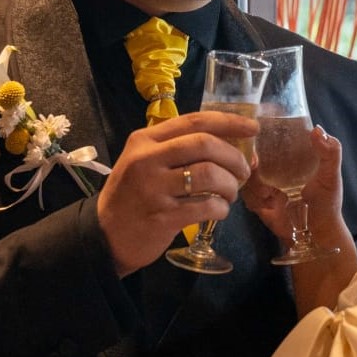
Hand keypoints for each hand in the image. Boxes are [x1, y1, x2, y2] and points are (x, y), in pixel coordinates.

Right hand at [96, 111, 258, 272]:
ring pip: (209, 175)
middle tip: (243, 170)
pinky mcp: (163, 216)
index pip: (194, 121)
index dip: (228, 122)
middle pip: (205, 145)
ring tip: (230, 194)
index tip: (252, 128)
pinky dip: (221, 209)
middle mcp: (147, 159)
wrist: (104, 235)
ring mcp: (154, 188)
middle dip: (234, 157)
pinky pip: (206, 206)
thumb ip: (178, 150)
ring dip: (230, 185)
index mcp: (145, 140)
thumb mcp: (144, 162)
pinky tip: (219, 211)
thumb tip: (231, 145)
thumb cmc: (132, 195)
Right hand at [243, 125, 343, 240]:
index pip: (269, 137)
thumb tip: (317, 129)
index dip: (259, 134)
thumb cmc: (326, 201)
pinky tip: (269, 205)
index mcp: (289, 155)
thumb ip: (331, 152)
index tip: (255, 135)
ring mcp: (263, 183)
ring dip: (254, 183)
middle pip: (250, 153)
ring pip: (245, 174)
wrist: (316, 233)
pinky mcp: (257, 201)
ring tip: (269, 193)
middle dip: (249, 158)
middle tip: (255, 164)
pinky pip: (246, 194)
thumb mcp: (331, 175)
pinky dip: (255, 199)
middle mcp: (273, 166)